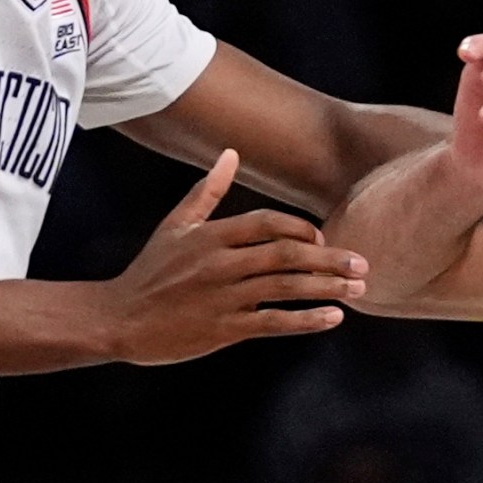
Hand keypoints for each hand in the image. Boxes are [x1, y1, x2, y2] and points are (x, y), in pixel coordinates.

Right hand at [102, 150, 366, 362]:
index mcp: (211, 236)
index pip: (267, 223)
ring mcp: (223, 297)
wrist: (119, 319)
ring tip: (360, 289)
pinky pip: (273, 322)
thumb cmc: (150, 270)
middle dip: (329, 258)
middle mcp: (221, 264)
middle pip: (286, 254)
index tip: (324, 237)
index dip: (301, 228)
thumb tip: (231, 154)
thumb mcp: (175, 226)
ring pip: (286, 287)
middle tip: (363, 263)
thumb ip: (207, 190)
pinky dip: (306, 320)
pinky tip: (333, 317)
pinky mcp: (224, 329)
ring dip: (327, 287)